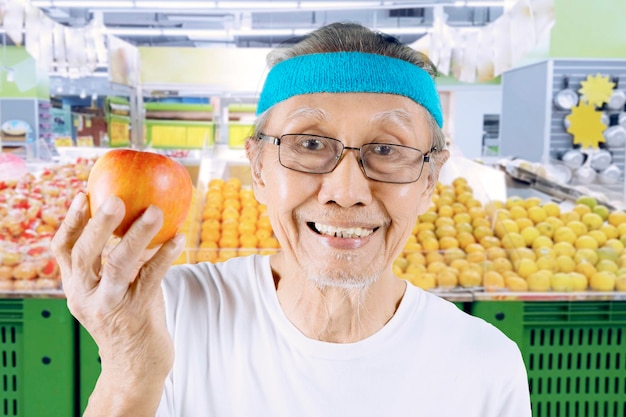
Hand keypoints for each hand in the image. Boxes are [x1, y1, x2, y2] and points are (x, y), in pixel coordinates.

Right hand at [51, 193, 184, 399]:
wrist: (136, 366)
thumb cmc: (129, 318)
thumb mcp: (112, 290)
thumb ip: (118, 260)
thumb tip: (139, 216)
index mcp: (76, 287)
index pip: (63, 250)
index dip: (70, 221)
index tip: (81, 195)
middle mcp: (85, 296)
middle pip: (84, 254)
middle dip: (98, 225)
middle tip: (114, 199)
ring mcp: (110, 306)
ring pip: (118, 265)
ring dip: (137, 235)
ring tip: (155, 211)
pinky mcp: (136, 314)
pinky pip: (151, 278)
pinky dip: (165, 255)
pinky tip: (178, 238)